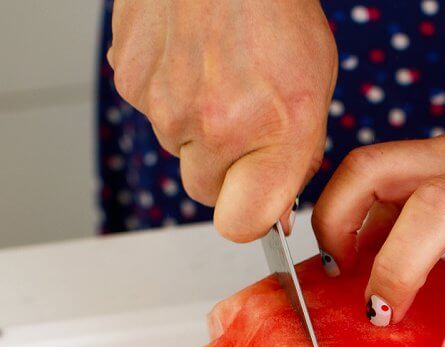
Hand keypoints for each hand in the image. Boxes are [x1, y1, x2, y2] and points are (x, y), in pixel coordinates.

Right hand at [108, 0, 335, 240]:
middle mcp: (213, 126)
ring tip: (218, 70)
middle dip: (223, 166)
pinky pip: (149, 107)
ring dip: (193, 123)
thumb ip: (295, 156)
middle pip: (204, 190)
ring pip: (175, 146)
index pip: (241, 225)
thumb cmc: (276, 9)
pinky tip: (190, 53)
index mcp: (272, 134)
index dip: (249, 215)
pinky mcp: (129, 79)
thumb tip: (275, 209)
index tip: (257, 198)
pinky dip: (166, 88)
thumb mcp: (315, 88)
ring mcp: (164, 104)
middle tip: (241, 115)